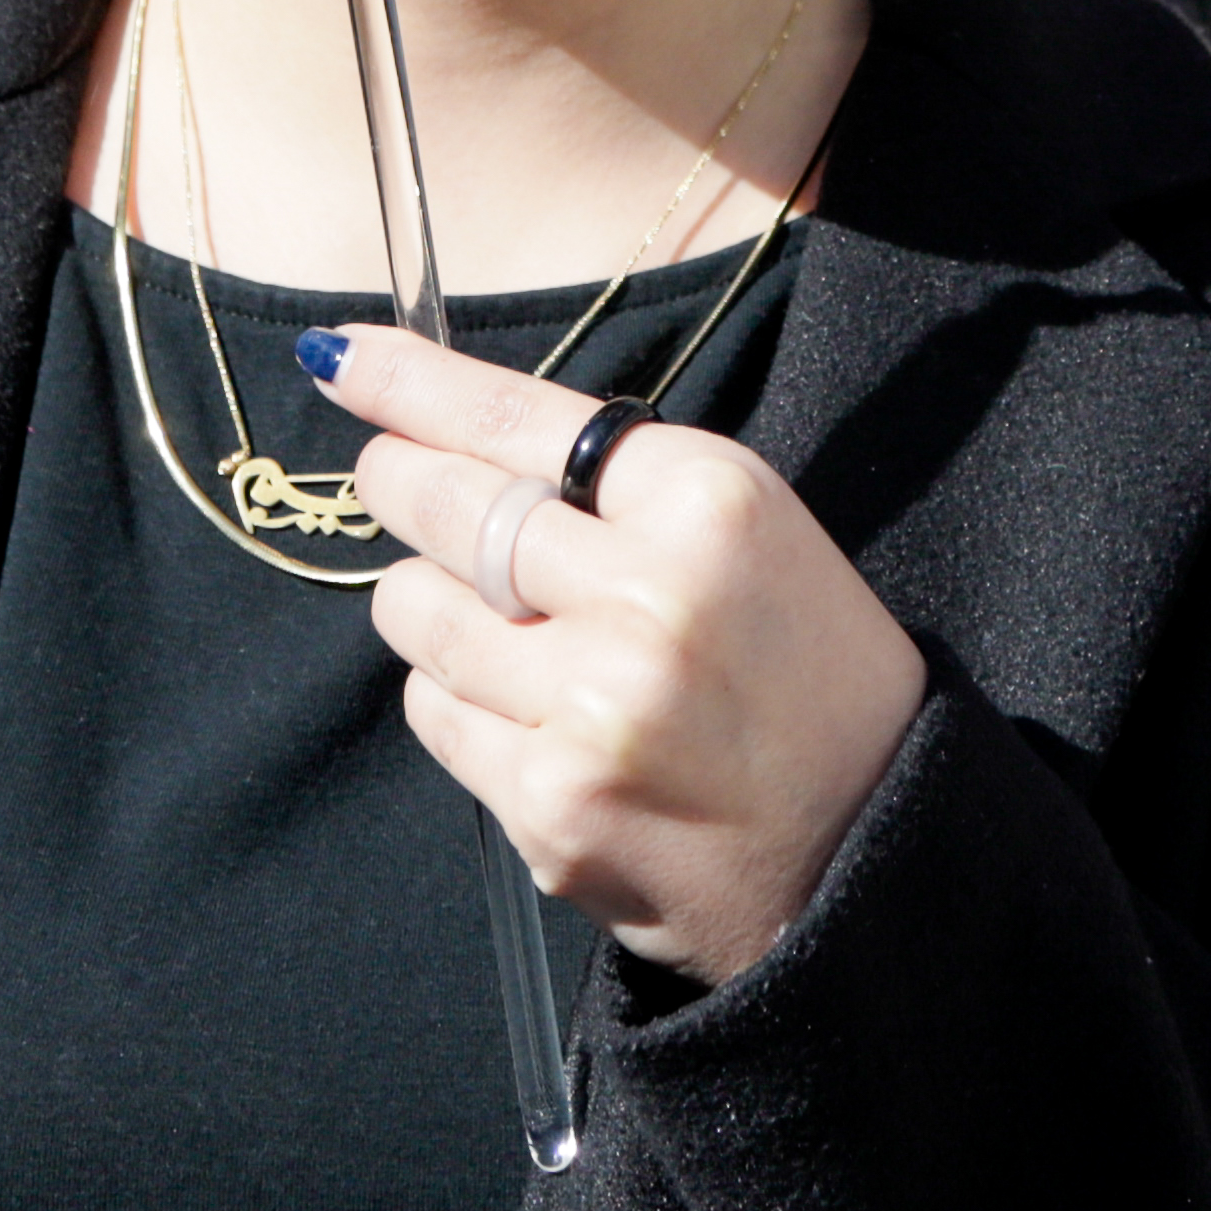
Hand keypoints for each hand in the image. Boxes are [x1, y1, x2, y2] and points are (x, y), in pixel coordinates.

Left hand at [323, 325, 927, 981]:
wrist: (871, 850)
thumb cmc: (804, 675)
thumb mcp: (746, 534)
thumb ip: (614, 485)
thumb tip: (442, 434)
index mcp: (708, 502)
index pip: (512, 417)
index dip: (407, 384)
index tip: (339, 359)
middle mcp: (647, 595)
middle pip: (446, 507)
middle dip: (399, 485)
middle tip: (392, 480)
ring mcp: (590, 705)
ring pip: (417, 612)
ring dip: (433, 607)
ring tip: (508, 629)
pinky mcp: (550, 801)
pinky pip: (436, 713)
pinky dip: (460, 702)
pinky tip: (533, 716)